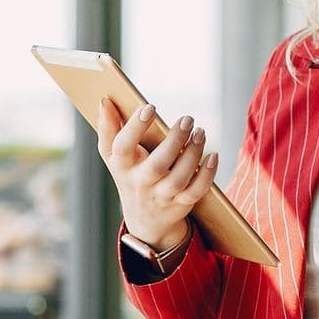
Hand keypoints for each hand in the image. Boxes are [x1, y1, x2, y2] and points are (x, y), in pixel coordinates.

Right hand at [95, 96, 217, 250]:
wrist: (144, 218)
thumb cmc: (129, 174)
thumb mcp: (113, 156)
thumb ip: (107, 128)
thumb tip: (105, 100)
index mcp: (122, 166)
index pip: (123, 147)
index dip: (135, 127)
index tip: (150, 107)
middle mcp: (140, 183)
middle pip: (157, 165)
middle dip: (174, 141)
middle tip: (187, 119)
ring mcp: (161, 196)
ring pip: (178, 178)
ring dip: (193, 154)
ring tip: (200, 133)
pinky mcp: (180, 203)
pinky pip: (196, 192)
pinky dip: (206, 175)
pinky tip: (213, 156)